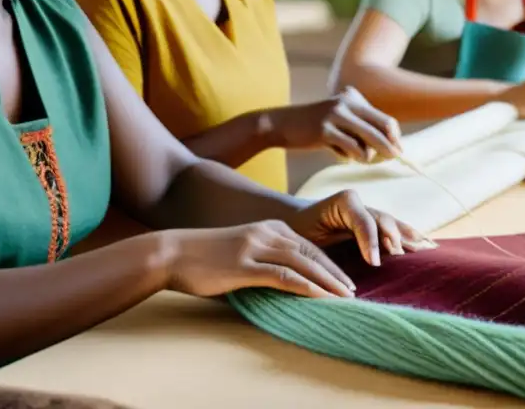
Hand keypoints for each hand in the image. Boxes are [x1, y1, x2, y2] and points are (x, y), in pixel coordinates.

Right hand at [163, 220, 357, 299]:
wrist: (171, 252)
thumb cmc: (202, 257)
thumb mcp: (238, 251)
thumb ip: (262, 260)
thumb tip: (283, 282)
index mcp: (266, 227)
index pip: (306, 245)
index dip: (328, 263)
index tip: (343, 280)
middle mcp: (264, 232)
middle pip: (310, 252)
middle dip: (334, 272)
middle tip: (352, 290)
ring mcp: (254, 248)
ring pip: (302, 263)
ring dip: (327, 281)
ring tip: (345, 296)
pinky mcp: (244, 265)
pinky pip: (283, 276)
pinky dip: (306, 287)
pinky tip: (320, 297)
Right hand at [266, 86, 401, 162]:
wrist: (282, 123)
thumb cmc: (314, 127)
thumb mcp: (339, 119)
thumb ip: (360, 127)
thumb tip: (388, 147)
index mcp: (353, 97)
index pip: (385, 118)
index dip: (394, 136)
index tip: (398, 150)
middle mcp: (347, 102)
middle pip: (382, 127)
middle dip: (390, 146)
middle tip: (394, 158)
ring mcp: (335, 115)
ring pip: (368, 139)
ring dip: (369, 154)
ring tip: (359, 157)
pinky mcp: (324, 130)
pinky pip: (351, 148)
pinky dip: (352, 156)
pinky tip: (343, 156)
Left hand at [286, 189, 435, 266]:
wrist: (297, 222)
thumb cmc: (299, 230)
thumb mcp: (305, 237)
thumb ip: (319, 247)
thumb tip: (330, 272)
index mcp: (344, 202)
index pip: (364, 220)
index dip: (371, 241)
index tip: (375, 262)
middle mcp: (360, 205)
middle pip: (383, 220)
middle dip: (395, 238)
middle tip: (401, 257)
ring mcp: (368, 214)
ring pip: (392, 224)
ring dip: (409, 237)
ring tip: (428, 249)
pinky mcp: (373, 225)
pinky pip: (394, 229)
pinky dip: (410, 238)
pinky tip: (428, 245)